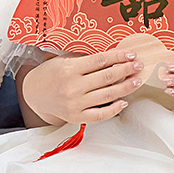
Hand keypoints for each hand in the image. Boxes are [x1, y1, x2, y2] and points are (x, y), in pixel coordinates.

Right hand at [23, 48, 142, 124]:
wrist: (34, 94)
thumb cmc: (51, 73)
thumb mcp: (64, 60)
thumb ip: (86, 60)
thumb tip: (113, 57)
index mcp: (70, 69)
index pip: (100, 61)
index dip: (118, 57)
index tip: (131, 55)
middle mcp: (73, 87)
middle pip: (106, 77)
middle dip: (126, 71)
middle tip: (139, 66)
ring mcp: (75, 104)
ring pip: (107, 95)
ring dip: (125, 87)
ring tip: (137, 81)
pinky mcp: (76, 117)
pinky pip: (99, 115)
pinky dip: (114, 109)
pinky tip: (124, 102)